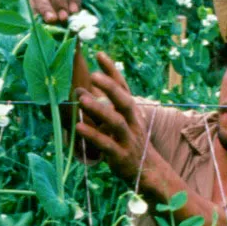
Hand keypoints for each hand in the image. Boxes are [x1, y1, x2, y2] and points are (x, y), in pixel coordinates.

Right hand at [30, 0, 84, 22]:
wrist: (58, 20)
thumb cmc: (72, 15)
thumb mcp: (77, 13)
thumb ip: (77, 16)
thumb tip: (76, 24)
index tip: (74, 11)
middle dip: (60, 2)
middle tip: (63, 17)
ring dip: (46, 7)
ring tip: (51, 19)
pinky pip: (32, 3)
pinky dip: (36, 12)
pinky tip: (40, 21)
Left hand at [75, 53, 153, 184]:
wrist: (148, 171)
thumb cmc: (129, 143)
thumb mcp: (119, 123)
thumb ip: (103, 108)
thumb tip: (80, 92)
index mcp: (131, 112)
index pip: (123, 87)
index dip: (112, 71)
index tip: (99, 54)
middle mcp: (132, 123)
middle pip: (124, 101)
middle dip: (110, 87)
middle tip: (93, 75)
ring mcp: (127, 139)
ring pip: (115, 122)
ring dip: (98, 109)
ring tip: (81, 99)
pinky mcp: (120, 156)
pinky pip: (106, 144)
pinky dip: (92, 135)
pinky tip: (78, 127)